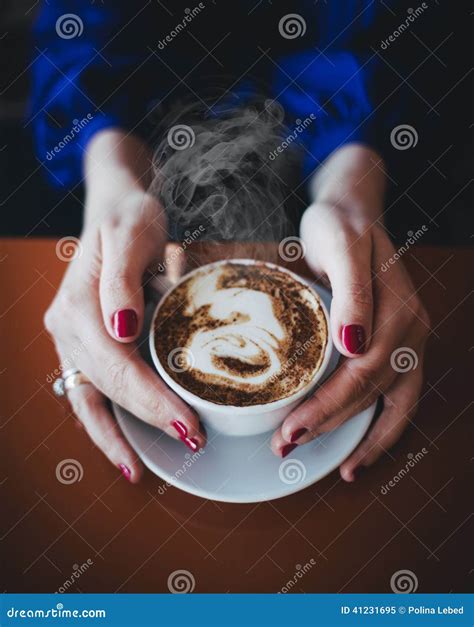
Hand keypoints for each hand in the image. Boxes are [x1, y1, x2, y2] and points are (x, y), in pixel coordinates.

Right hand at [45, 131, 204, 482]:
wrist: (115, 207)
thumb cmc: (128, 217)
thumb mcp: (131, 234)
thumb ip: (121, 281)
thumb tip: (121, 329)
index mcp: (78, 306)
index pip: (118, 366)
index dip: (151, 400)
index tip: (188, 423)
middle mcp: (68, 328)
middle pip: (108, 388)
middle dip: (147, 420)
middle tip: (191, 441)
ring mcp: (73, 339)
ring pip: (91, 399)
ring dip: (116, 435)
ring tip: (139, 468)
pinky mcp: (86, 343)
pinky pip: (92, 391)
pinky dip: (106, 422)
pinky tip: (124, 447)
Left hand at [271, 145, 429, 480]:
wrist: (353, 212)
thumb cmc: (339, 226)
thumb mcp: (341, 245)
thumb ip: (353, 292)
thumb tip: (354, 346)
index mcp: (397, 310)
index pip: (362, 373)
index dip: (328, 406)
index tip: (290, 429)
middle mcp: (410, 330)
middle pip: (372, 392)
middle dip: (330, 425)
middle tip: (285, 446)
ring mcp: (409, 340)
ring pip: (392, 404)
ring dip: (359, 438)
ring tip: (332, 467)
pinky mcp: (399, 346)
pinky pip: (398, 398)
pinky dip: (381, 429)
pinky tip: (358, 453)